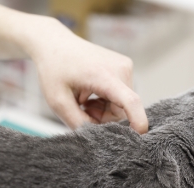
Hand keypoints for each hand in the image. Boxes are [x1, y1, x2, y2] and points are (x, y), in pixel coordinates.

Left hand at [17, 17, 147, 133]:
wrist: (55, 44)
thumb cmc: (54, 69)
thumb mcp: (58, 101)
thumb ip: (77, 123)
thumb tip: (97, 138)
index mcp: (104, 75)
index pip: (130, 101)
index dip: (137, 122)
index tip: (140, 136)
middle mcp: (121, 69)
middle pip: (122, 110)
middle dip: (104, 118)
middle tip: (83, 110)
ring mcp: (125, 66)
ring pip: (122, 105)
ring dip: (104, 109)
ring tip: (84, 99)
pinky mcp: (125, 67)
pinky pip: (121, 96)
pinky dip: (106, 100)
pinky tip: (90, 93)